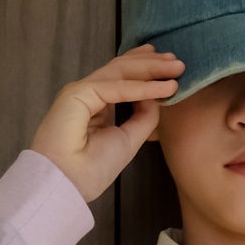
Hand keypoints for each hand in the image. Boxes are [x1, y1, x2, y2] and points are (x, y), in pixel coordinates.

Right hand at [30, 45, 182, 203]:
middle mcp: (87, 93)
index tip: (168, 66)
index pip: (120, 79)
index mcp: (94, 104)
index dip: (144, 69)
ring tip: (176, 67)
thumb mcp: (127, 140)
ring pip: (120, 72)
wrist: (66, 185)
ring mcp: (81, 90)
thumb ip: (142, 118)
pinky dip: (142, 87)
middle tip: (178, 60)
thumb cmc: (91, 170)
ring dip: (150, 68)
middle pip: (122, 69)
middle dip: (151, 63)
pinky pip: (116, 87)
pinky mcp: (78, 93)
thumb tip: (157, 95)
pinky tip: (164, 87)